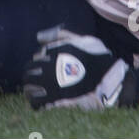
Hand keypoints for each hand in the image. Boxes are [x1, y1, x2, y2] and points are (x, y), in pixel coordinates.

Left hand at [23, 26, 138, 109]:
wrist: (109, 78)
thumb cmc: (97, 57)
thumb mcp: (80, 39)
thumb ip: (60, 35)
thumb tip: (39, 37)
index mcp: (54, 51)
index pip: (37, 56)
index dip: (41, 61)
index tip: (47, 65)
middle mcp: (48, 66)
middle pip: (29, 71)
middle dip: (31, 74)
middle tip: (36, 79)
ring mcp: (51, 83)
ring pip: (29, 87)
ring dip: (30, 89)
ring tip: (35, 91)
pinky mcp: (55, 98)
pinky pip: (37, 101)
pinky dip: (35, 102)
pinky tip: (39, 103)